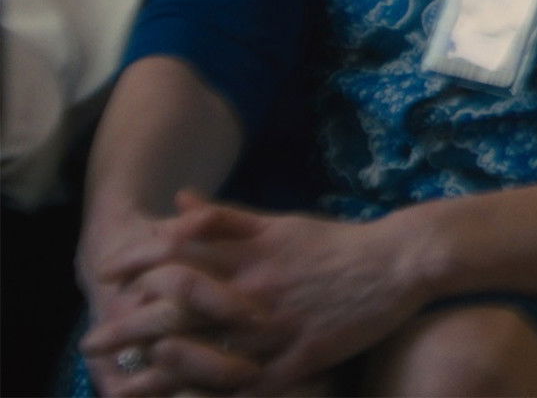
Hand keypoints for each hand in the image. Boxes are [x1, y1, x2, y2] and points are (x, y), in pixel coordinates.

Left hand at [89, 199, 434, 394]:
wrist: (401, 262)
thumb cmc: (339, 242)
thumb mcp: (282, 222)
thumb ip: (226, 218)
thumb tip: (177, 203)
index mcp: (249, 254)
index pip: (178, 256)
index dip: (136, 265)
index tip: (107, 278)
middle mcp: (253, 291)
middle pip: (177, 312)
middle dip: (126, 330)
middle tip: (90, 345)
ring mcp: (274, 328)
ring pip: (203, 356)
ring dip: (155, 377)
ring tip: (119, 390)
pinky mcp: (299, 359)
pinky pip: (248, 384)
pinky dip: (213, 397)